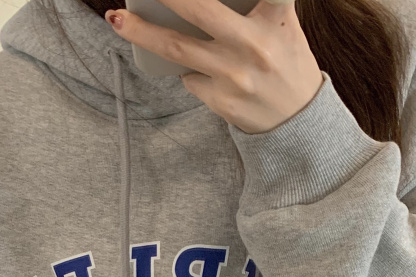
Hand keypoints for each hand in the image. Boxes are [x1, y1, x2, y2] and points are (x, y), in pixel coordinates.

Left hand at [105, 0, 323, 133]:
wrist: (298, 126)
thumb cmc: (287, 65)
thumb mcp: (284, 26)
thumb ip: (259, 4)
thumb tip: (196, 5)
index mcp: (276, 17)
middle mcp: (254, 45)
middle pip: (198, 7)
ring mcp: (234, 75)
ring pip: (176, 47)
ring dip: (141, 32)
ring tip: (117, 19)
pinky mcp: (221, 100)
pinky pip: (190, 76)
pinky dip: (189, 69)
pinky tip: (202, 71)